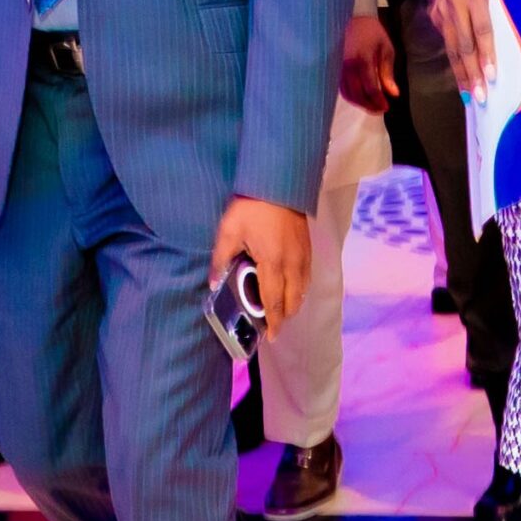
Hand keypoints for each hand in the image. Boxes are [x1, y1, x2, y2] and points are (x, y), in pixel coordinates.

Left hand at [210, 196, 311, 331]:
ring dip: (293, 303)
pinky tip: (292, 289)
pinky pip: (307, 276)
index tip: (272, 336)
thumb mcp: (228, 231)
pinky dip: (301, 289)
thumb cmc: (252, 207)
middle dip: (285, 316)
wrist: (279, 183)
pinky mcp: (308, 247)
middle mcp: (292, 263)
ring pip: (303, 289)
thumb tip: (212, 282)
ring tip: (282, 311)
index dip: (274, 321)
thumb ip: (220, 259)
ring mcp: (303, 255)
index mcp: (272, 263)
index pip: (274, 300)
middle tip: (275, 327)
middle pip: (293, 300)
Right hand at [339, 13, 400, 113]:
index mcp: (362, 60)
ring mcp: (337, 68)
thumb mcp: (386, 49)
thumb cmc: (372, 33)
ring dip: (360, 103)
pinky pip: (340, 87)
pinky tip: (361, 98)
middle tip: (380, 110)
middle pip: (357, 94)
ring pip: (346, 93)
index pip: (370, 87)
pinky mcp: (332, 69)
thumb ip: (388, 72)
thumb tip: (393, 94)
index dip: (378, 101)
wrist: (350, 18)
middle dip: (369, 106)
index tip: (386, 107)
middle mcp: (347, 66)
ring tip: (372, 106)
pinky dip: (351, 96)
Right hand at [429, 0, 502, 100]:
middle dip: (472, 73)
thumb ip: (497, 14)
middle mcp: (456, 5)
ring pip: (452, 48)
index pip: (482, 30)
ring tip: (468, 94)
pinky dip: (454, 61)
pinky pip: (447, 42)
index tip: (491, 75)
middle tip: (479, 95)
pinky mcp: (435, 16)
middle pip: (464, 45)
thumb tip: (504, 48)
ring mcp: (442, 11)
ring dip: (461, 73)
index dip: (486, 54)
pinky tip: (461, 77)